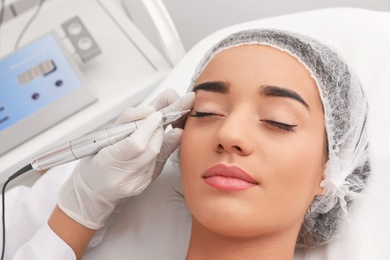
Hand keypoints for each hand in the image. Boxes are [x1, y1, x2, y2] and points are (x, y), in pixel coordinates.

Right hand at [58, 89, 194, 228]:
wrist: (93, 189)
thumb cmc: (96, 159)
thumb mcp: (103, 136)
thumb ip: (127, 121)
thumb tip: (150, 111)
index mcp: (107, 161)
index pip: (135, 143)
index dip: (148, 127)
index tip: (155, 115)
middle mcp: (121, 177)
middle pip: (151, 150)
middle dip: (158, 131)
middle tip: (157, 121)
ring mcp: (134, 184)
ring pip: (156, 157)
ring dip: (159, 140)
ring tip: (153, 132)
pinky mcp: (142, 187)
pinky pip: (156, 165)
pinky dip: (156, 153)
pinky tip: (150, 147)